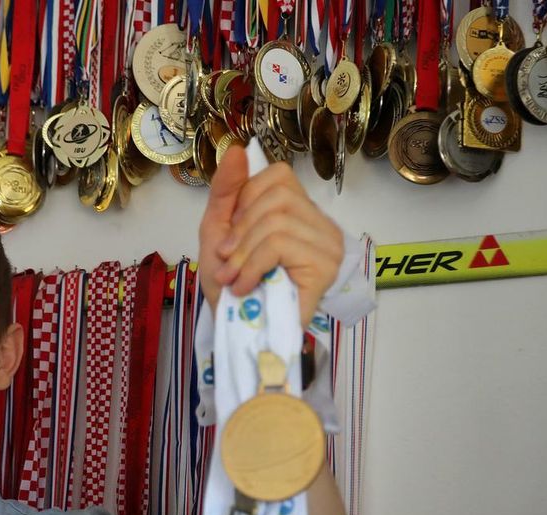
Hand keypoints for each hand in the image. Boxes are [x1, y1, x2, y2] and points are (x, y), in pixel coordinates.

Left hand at [198, 145, 344, 322]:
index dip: (247, 200)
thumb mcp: (218, 230)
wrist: (234, 332)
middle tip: (226, 262)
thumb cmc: (230, 285)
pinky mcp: (324, 270)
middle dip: (241, 231)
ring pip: (278, 222)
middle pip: (277, 199)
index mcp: (300, 212)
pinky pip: (282, 245)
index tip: (233, 236)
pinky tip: (246, 287)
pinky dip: (253, 266)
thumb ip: (226, 190)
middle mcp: (321, 225)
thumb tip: (237, 149)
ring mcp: (328, 247)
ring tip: (234, 280)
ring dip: (243, 254)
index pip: (279, 176)